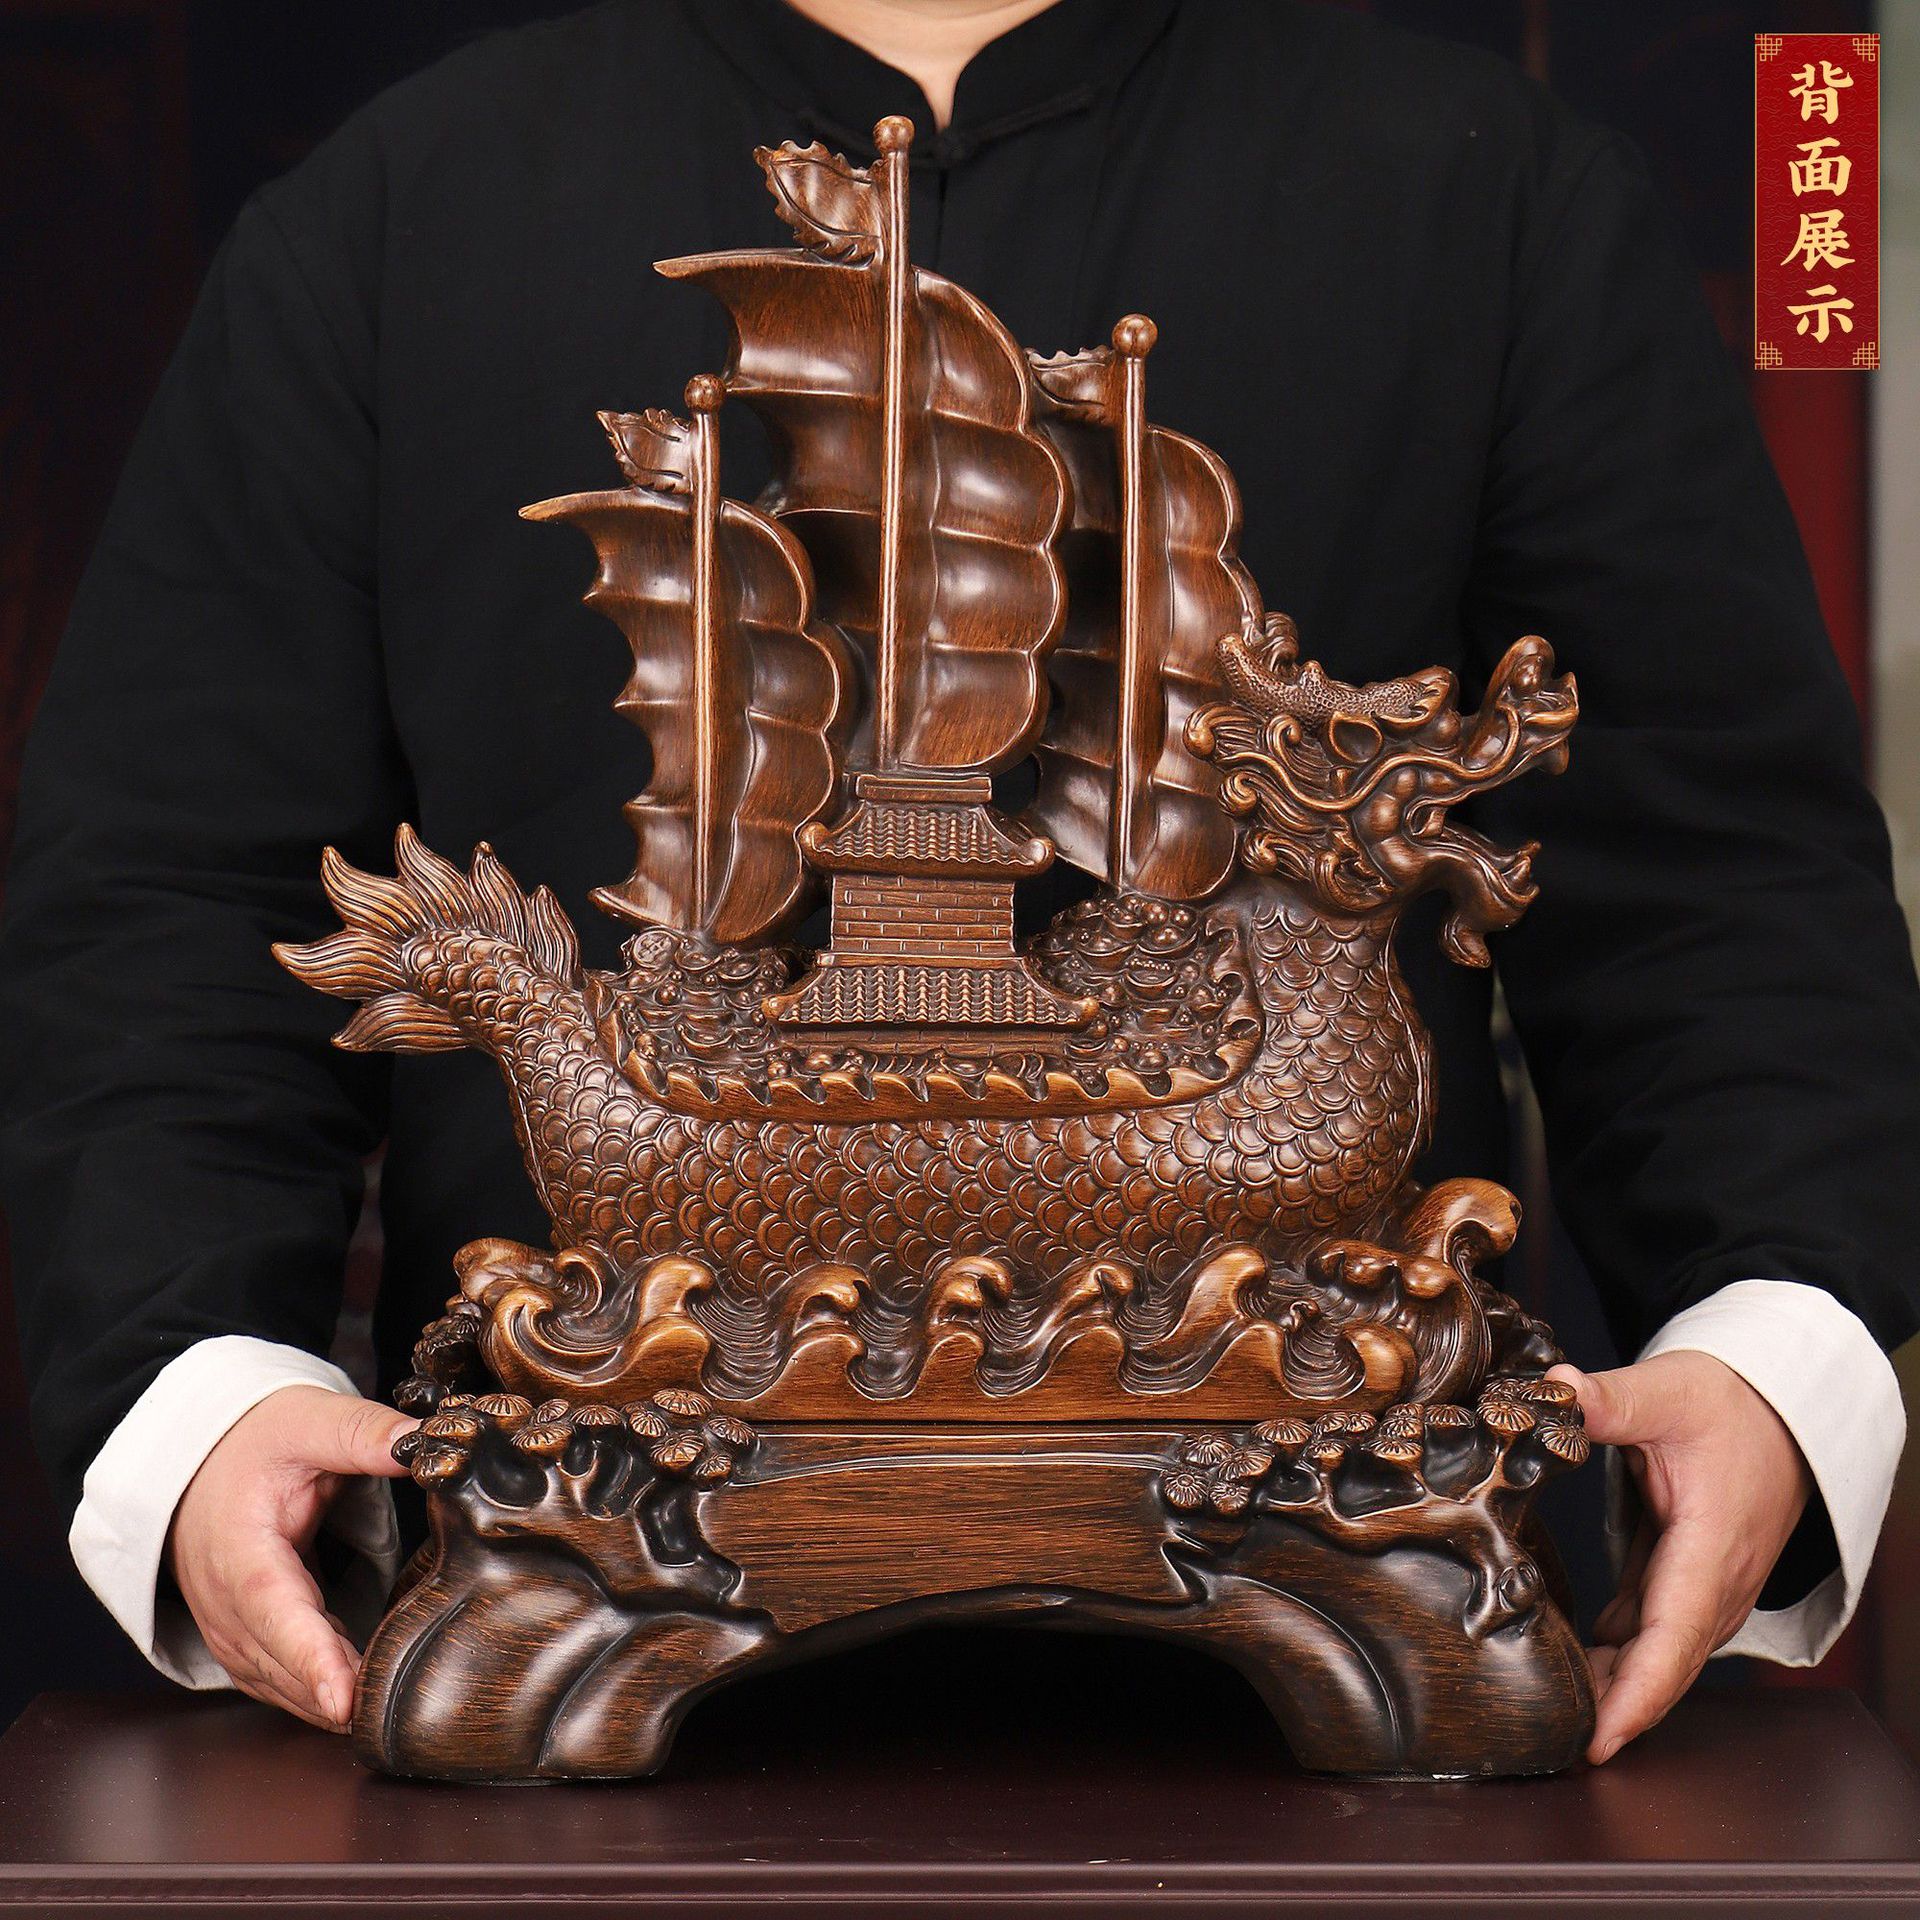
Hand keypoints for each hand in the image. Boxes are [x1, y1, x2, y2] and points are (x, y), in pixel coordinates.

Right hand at [166, 1386, 414, 1730]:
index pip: (275, 1613)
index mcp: (239, 1549)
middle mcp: (224, 1600)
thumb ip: (363, 1433)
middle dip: (331, 1692)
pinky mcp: (243, 1635)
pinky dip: (311, 1692)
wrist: (202, 1454)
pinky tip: (354, 1697)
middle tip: (392, 1713)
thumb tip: (422, 1443)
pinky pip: (275, 1678)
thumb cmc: (254, 1440)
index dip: (311, 1659)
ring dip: (323, 1700)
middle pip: (279, 1661)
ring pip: (277, 1681)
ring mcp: (228, 1625)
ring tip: (383, 1711)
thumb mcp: (309, 1420)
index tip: (343, 1700)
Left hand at [1548, 1352, 1811, 1764]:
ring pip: (1657, 1653)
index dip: (1637, 1695)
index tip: (1600, 1738)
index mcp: (1712, 1548)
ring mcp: (1704, 1585)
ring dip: (1612, 1685)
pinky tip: (1572, 1662)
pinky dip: (1617, 1654)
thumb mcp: (1670, 1391)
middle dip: (1615, 1709)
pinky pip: (1651, 1630)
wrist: (1779, 1409)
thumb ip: (1612, 1399)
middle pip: (1664, 1664)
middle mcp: (1715, 1582)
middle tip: (1550, 1742)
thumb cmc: (1733, 1406)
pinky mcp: (1687, 1577)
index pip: (1674, 1639)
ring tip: (1549, 1712)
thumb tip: (1557, 1390)